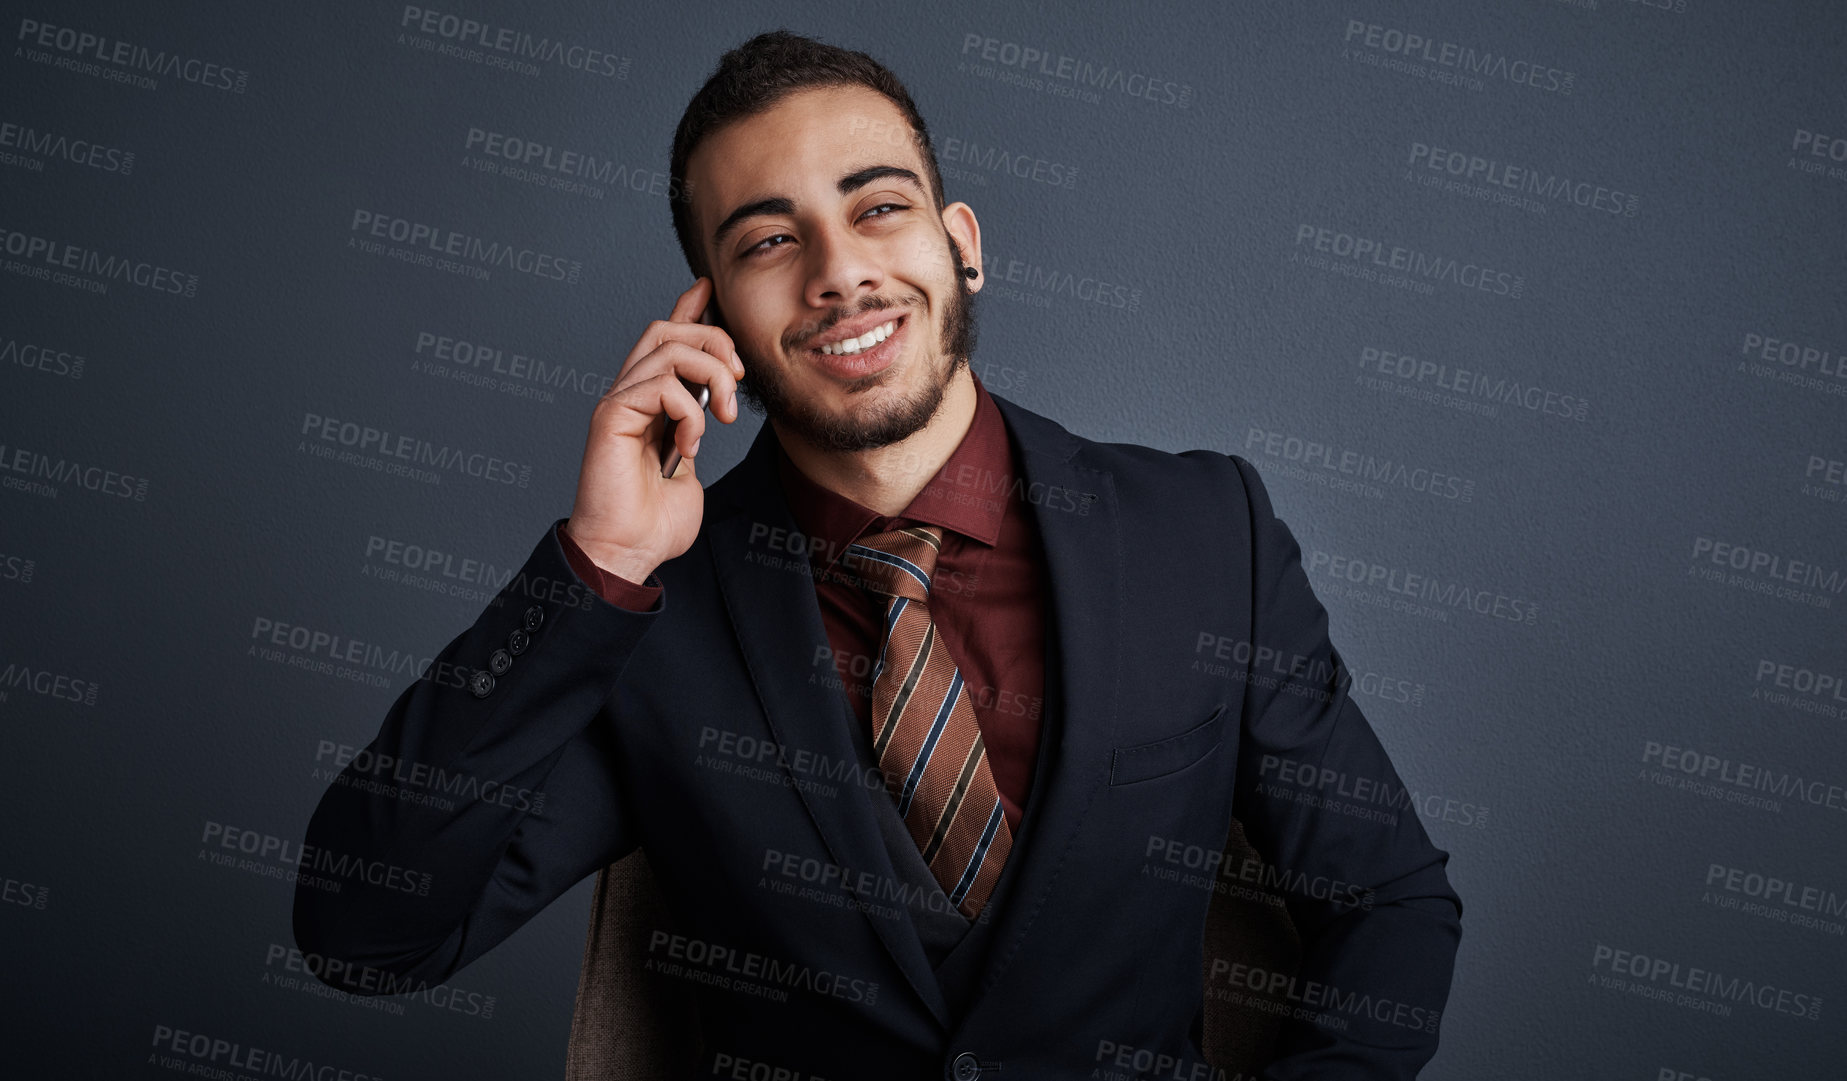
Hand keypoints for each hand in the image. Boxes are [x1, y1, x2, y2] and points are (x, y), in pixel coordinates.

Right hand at [563, 277, 745, 582]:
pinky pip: (661, 384)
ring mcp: (618, 403)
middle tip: (738, 379)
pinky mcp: (611, 416)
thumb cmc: (653, 522)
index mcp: (648, 404)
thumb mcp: (690, 465)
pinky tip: (689, 445)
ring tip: (724, 416)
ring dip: (711, 375)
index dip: (687, 310)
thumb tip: (713, 407)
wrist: (626, 553)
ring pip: (668, 348)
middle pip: (667, 330)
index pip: (665, 341)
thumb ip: (697, 431)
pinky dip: (689, 411)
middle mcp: (629, 395)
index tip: (709, 290)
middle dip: (714, 340)